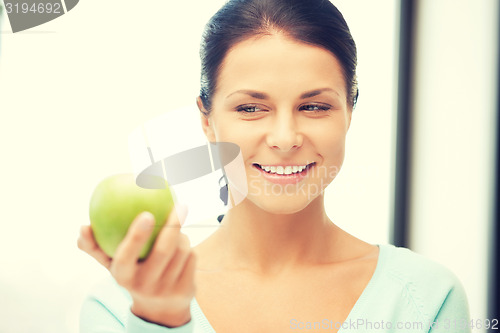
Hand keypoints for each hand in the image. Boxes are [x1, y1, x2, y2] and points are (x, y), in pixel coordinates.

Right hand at [77, 206, 196, 327]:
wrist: (159, 308)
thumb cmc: (131, 274)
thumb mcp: (112, 265)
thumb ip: (95, 247)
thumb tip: (83, 227)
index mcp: (123, 277)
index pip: (126, 255)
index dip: (136, 235)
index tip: (146, 214)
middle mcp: (145, 285)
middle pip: (163, 250)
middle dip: (173, 225)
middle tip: (179, 204)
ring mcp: (167, 289)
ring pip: (182, 250)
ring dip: (182, 235)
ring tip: (177, 225)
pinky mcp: (186, 290)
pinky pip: (192, 257)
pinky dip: (188, 247)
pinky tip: (184, 242)